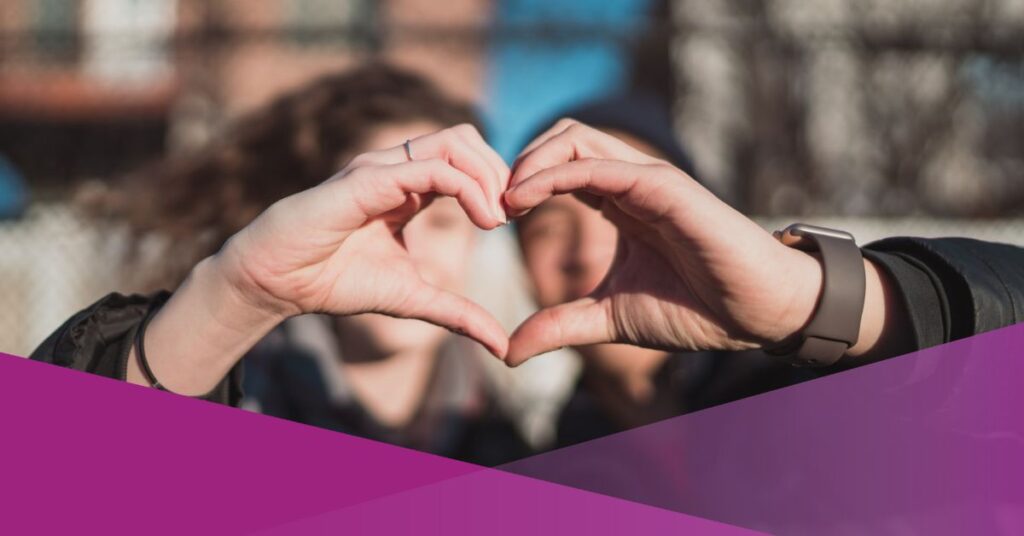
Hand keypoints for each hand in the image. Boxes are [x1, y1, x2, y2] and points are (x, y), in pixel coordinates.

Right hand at [217, 124, 511, 356]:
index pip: (466, 160)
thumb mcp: (412, 299)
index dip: (498, 183)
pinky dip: (467, 188)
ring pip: (454, 141)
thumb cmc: (334, 281)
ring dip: (488, 175)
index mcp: (409, 187)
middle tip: (514, 214)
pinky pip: (431, 168)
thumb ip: (458, 314)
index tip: (514, 220)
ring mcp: (381, 168)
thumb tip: (502, 347)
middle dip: (500, 171)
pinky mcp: (367, 179)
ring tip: (498, 218)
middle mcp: (397, 168)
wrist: (277, 283)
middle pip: (466, 138)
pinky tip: (483, 220)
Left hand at [503, 120, 826, 365]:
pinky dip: (556, 174)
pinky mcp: (665, 187)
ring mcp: (648, 179)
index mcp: (619, 202)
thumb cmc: (695, 309)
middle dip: (519, 162)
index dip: (520, 183)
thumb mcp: (609, 318)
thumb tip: (507, 351)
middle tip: (491, 204)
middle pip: (562, 137)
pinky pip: (601, 166)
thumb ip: (560, 326)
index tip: (490, 218)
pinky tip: (525, 199)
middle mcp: (630, 182)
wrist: (755, 315)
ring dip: (530, 161)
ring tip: (504, 200)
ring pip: (576, 138)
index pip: (559, 166)